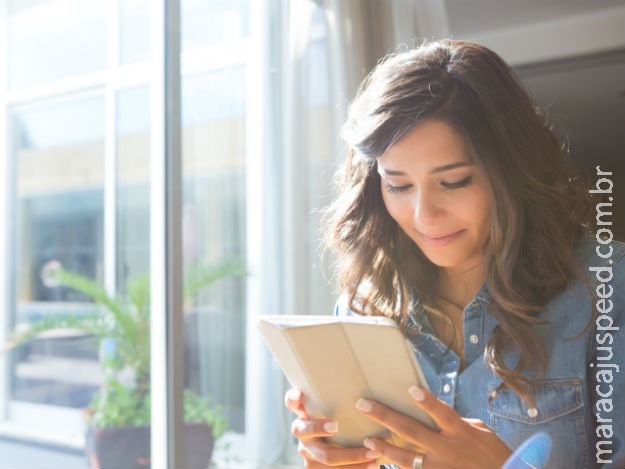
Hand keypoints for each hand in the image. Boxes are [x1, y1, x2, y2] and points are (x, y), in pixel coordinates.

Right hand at [285, 389, 378, 468]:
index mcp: (305, 413)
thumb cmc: (347, 422)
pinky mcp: (315, 468)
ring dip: (351, 456)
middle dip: (318, 427)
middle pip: (303, 430)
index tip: (300, 394)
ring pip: (325, 456)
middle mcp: (302, 433)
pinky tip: (372, 465)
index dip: (293, 398)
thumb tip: (368, 373)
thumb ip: (343, 399)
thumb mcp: (341, 410)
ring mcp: (308, 453)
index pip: (291, 402)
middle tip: (335, 425)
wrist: (342, 450)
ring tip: (374, 453)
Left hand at [356, 386, 511, 468]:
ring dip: (385, 449)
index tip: (412, 389)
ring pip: (407, 458)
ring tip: (368, 441)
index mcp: (461, 433)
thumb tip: (436, 414)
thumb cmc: (494, 454)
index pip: (443, 413)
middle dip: (386, 417)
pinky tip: (380, 466)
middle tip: (363, 404)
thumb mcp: (481, 432)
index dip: (428, 402)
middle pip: (413, 431)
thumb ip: (457, 423)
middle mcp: (448, 450)